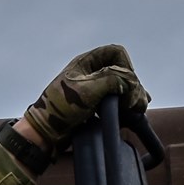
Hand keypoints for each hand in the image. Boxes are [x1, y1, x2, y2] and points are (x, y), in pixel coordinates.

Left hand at [20, 44, 150, 148]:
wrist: (46, 132)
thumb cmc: (59, 108)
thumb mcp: (86, 90)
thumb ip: (111, 80)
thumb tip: (131, 82)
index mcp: (87, 62)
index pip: (116, 53)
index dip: (126, 66)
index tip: (127, 85)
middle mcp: (92, 72)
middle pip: (123, 70)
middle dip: (132, 85)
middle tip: (134, 103)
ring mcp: (95, 88)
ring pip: (122, 85)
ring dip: (133, 96)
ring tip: (137, 109)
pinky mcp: (97, 103)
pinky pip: (118, 99)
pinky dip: (127, 105)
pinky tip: (132, 113)